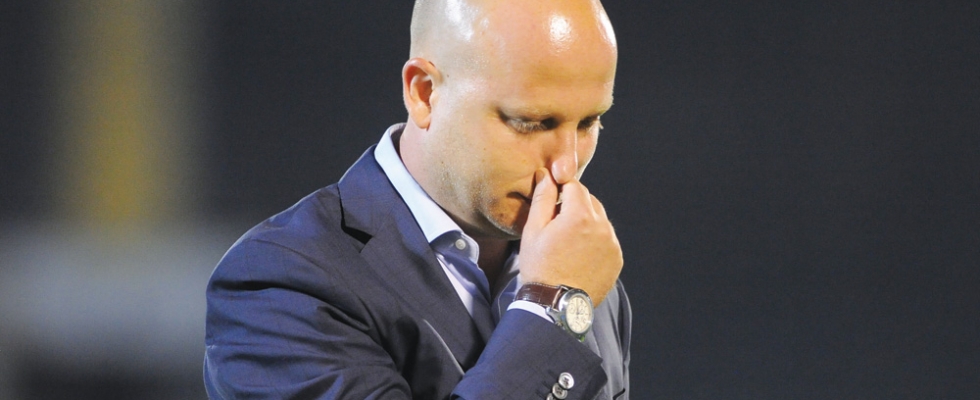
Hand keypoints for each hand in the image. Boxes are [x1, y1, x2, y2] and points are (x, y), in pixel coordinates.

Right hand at [519, 168, 622, 305]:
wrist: (555, 306)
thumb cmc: (539, 267)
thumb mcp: (533, 230)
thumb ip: (543, 198)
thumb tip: (546, 174)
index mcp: (580, 215)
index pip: (574, 186)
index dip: (560, 189)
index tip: (551, 200)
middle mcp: (602, 227)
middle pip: (589, 201)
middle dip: (574, 205)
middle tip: (556, 224)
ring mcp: (612, 244)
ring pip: (599, 219)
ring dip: (585, 222)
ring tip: (567, 242)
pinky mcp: (616, 259)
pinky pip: (607, 239)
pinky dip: (595, 240)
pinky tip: (578, 254)